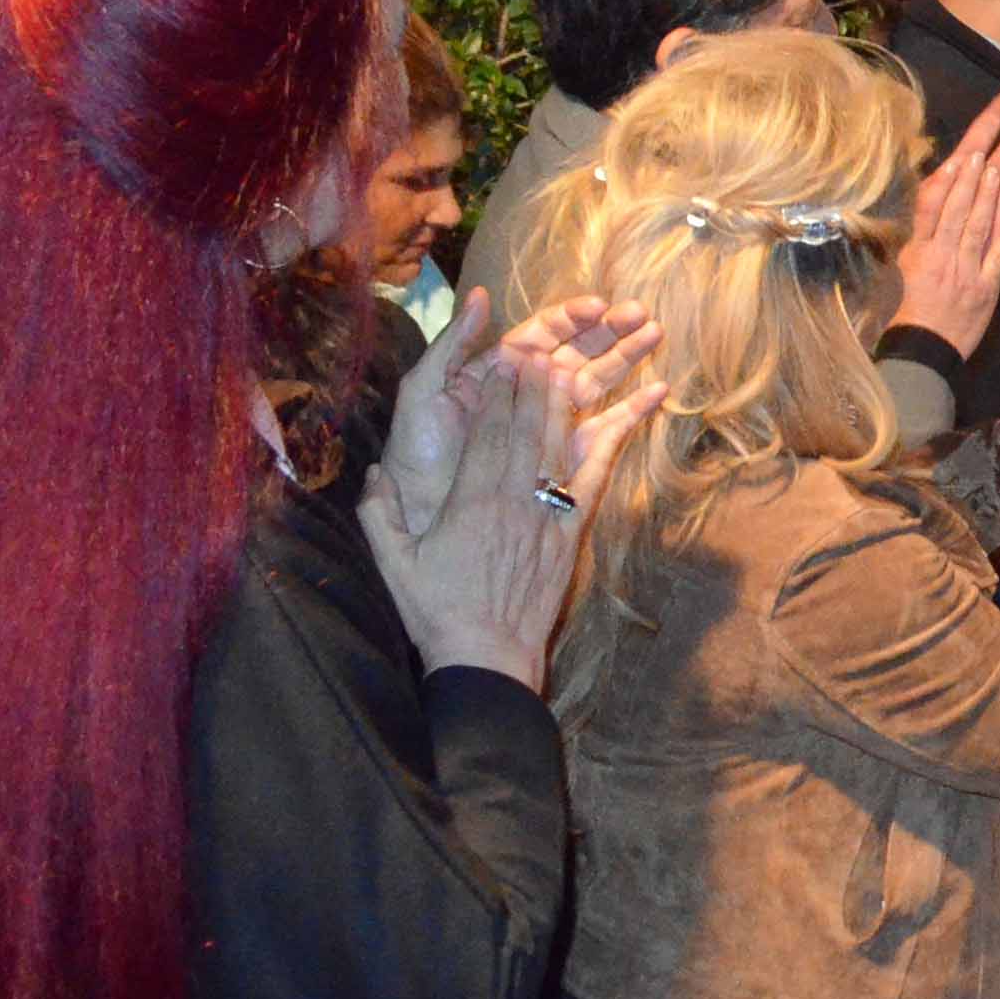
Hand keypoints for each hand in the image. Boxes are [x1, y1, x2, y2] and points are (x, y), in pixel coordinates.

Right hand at [359, 326, 662, 690]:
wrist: (489, 655)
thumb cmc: (437, 611)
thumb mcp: (394, 564)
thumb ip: (379, 515)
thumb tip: (373, 471)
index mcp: (469, 502)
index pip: (485, 432)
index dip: (496, 391)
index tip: (501, 357)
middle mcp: (513, 499)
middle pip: (526, 427)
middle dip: (532, 382)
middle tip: (539, 344)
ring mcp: (547, 513)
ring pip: (560, 444)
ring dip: (565, 400)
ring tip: (569, 362)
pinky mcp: (571, 530)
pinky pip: (594, 476)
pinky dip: (613, 440)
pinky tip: (627, 413)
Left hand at [387, 291, 663, 534]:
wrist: (423, 515)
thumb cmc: (418, 452)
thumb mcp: (424, 389)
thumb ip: (453, 342)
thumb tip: (482, 295)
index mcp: (499, 370)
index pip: (543, 334)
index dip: (572, 318)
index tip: (599, 307)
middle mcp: (529, 392)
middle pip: (578, 351)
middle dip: (610, 330)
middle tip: (641, 314)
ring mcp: (550, 423)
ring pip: (598, 380)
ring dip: (627, 356)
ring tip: (656, 333)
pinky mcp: (567, 456)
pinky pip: (607, 428)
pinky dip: (634, 409)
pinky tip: (658, 390)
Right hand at [891, 93, 999, 353]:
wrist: (917, 345)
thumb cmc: (915, 297)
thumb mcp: (914, 250)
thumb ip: (935, 217)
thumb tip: (955, 179)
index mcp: (927, 222)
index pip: (957, 166)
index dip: (983, 133)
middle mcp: (945, 234)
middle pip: (984, 178)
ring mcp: (966, 257)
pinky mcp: (986, 281)